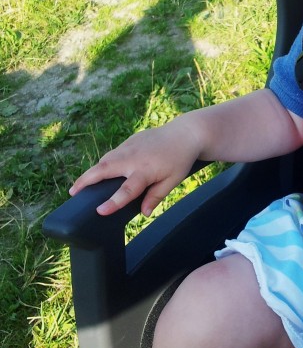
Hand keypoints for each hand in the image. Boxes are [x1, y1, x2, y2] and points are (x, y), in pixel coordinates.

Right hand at [69, 116, 202, 216]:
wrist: (185, 133)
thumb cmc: (179, 159)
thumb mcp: (172, 181)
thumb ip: (156, 196)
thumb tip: (144, 213)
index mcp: (145, 170)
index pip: (127, 190)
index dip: (113, 202)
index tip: (100, 211)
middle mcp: (133, 157)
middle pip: (104, 169)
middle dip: (86, 181)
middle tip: (72, 193)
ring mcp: (129, 147)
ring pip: (105, 160)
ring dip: (91, 172)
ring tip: (78, 186)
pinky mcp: (128, 141)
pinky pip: (112, 155)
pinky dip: (102, 164)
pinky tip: (96, 174)